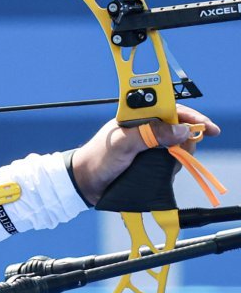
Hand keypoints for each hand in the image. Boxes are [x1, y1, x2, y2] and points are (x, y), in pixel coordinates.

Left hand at [71, 105, 220, 205]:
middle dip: (187, 139)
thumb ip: (150, 135)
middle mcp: (144, 128)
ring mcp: (147, 145)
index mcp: (137, 117)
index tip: (208, 128)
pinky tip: (165, 172)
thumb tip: (181, 130)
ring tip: (171, 163)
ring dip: (179, 155)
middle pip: (178, 128)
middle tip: (186, 152)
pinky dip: (172, 166)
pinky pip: (169, 161)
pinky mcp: (148, 161)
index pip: (170, 109)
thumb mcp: (123, 144)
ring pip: (176, 146)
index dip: (191, 116)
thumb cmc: (97, 159)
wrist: (84, 183)